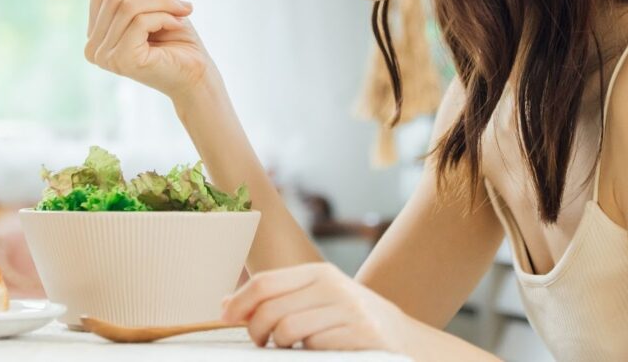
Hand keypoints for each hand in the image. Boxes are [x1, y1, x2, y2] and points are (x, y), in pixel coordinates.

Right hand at [85, 0, 217, 100]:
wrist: (196, 73)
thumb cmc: (175, 38)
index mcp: (95, 29)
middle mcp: (92, 45)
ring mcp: (105, 55)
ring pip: (128, 6)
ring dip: (162, 1)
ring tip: (184, 8)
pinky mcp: (122, 60)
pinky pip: (139, 21)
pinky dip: (163, 16)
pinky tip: (178, 24)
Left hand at [221, 262, 409, 351]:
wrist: (403, 339)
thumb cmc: (349, 320)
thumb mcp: (317, 299)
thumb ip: (276, 298)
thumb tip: (225, 304)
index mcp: (319, 274)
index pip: (265, 283)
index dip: (238, 302)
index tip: (225, 318)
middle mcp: (333, 287)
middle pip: (270, 309)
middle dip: (254, 331)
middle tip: (259, 342)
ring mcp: (347, 311)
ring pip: (287, 330)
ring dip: (280, 345)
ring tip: (289, 347)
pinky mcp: (359, 335)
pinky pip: (313, 347)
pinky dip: (307, 354)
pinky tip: (314, 352)